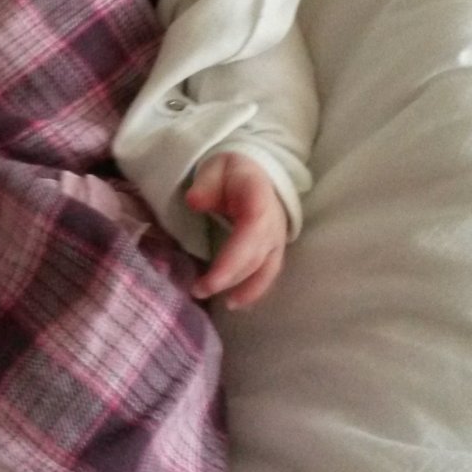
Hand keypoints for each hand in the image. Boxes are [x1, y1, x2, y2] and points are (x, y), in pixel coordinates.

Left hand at [185, 151, 287, 310]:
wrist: (255, 171)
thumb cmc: (231, 171)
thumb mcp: (216, 166)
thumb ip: (205, 183)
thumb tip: (194, 202)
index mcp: (259, 198)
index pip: (250, 234)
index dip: (232, 261)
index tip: (211, 281)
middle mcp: (273, 222)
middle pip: (256, 256)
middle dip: (229, 278)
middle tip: (198, 290)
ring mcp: (277, 237)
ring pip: (267, 269)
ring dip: (248, 291)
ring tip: (226, 305)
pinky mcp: (275, 248)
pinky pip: (269, 272)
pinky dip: (255, 290)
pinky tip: (238, 303)